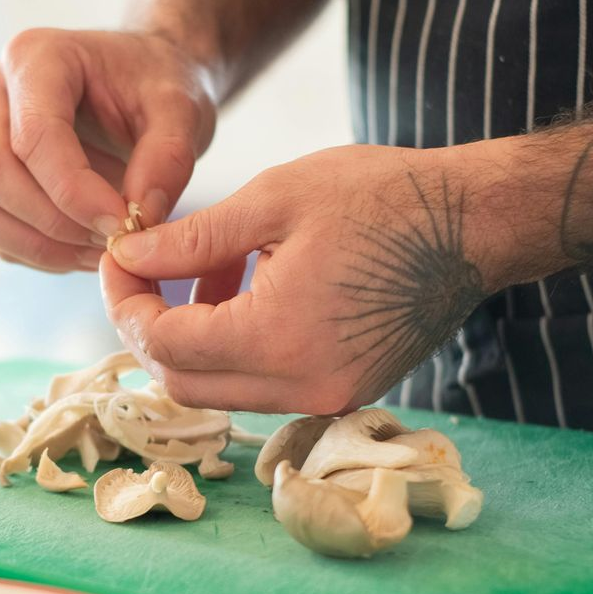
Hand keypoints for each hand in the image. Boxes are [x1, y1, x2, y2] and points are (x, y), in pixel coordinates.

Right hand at [0, 28, 217, 271]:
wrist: (143, 85)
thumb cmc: (157, 88)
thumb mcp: (184, 110)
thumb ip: (169, 159)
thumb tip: (137, 219)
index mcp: (35, 56)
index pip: (34, 136)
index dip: (75, 193)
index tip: (125, 224)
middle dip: (55, 221)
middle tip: (115, 239)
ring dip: (38, 244)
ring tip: (100, 249)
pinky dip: (34, 251)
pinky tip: (83, 244)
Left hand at [100, 142, 549, 413]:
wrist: (474, 223)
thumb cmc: (381, 197)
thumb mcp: (274, 200)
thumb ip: (190, 238)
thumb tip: (125, 255)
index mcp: (279, 337)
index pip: (165, 344)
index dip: (125, 302)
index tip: (118, 257)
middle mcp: (303, 385)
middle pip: (184, 384)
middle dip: (150, 327)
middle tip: (145, 269)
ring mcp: (329, 396)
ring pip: (222, 389)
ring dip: (195, 337)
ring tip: (211, 266)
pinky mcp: (346, 391)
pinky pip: (265, 384)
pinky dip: (238, 346)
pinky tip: (252, 286)